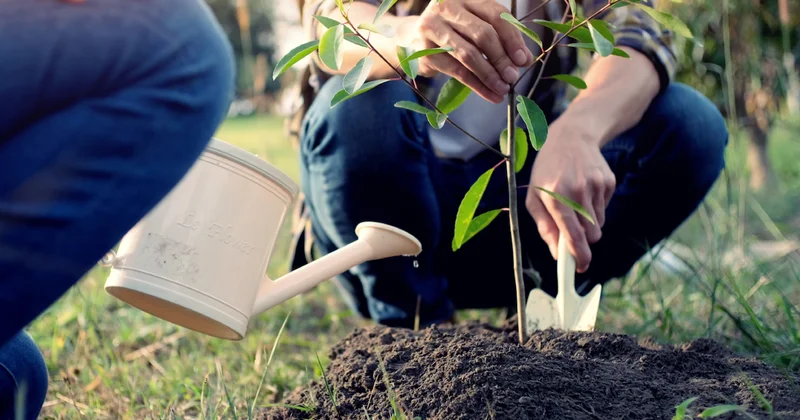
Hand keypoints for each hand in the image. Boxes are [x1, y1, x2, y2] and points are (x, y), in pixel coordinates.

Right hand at [400, 0, 533, 102]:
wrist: (410, 39)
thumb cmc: (451, 32)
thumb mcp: (473, 27)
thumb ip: (499, 38)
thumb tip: (525, 59)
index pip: (494, 14)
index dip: (512, 38)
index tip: (523, 59)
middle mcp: (446, 8)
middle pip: (482, 34)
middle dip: (502, 58)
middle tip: (513, 77)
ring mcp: (432, 28)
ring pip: (469, 54)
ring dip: (490, 75)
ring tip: (503, 88)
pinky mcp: (425, 52)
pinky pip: (457, 71)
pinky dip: (477, 85)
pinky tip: (490, 94)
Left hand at [525, 119, 615, 272]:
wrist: (571, 136)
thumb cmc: (547, 170)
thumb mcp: (535, 197)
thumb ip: (545, 227)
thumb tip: (556, 254)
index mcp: (556, 196)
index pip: (572, 235)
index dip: (578, 255)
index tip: (580, 268)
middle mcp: (578, 192)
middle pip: (592, 235)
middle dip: (584, 240)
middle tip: (573, 232)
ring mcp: (595, 186)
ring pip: (599, 224)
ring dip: (588, 222)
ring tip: (575, 202)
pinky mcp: (608, 182)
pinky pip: (604, 209)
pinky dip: (595, 207)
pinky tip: (584, 190)